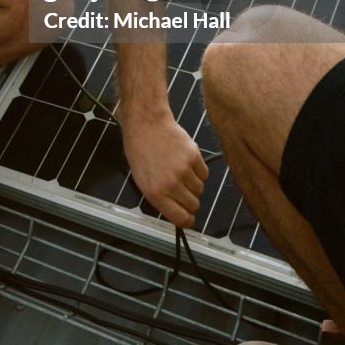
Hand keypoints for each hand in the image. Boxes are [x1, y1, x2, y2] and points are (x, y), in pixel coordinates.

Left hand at [122, 113, 207, 227]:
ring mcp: (184, 170)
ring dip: (194, 184)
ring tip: (181, 171)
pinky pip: (204, 173)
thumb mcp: (141, 179)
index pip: (181, 218)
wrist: (146, 123)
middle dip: (190, 200)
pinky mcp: (194, 156)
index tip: (189, 218)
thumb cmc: (140, 149)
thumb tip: (175, 210)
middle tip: (182, 190)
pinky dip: (199, 171)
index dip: (187, 221)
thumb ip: (159, 197)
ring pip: (200, 189)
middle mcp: (171, 184)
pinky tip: (186, 161)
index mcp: (155, 193)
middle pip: (193, 205)